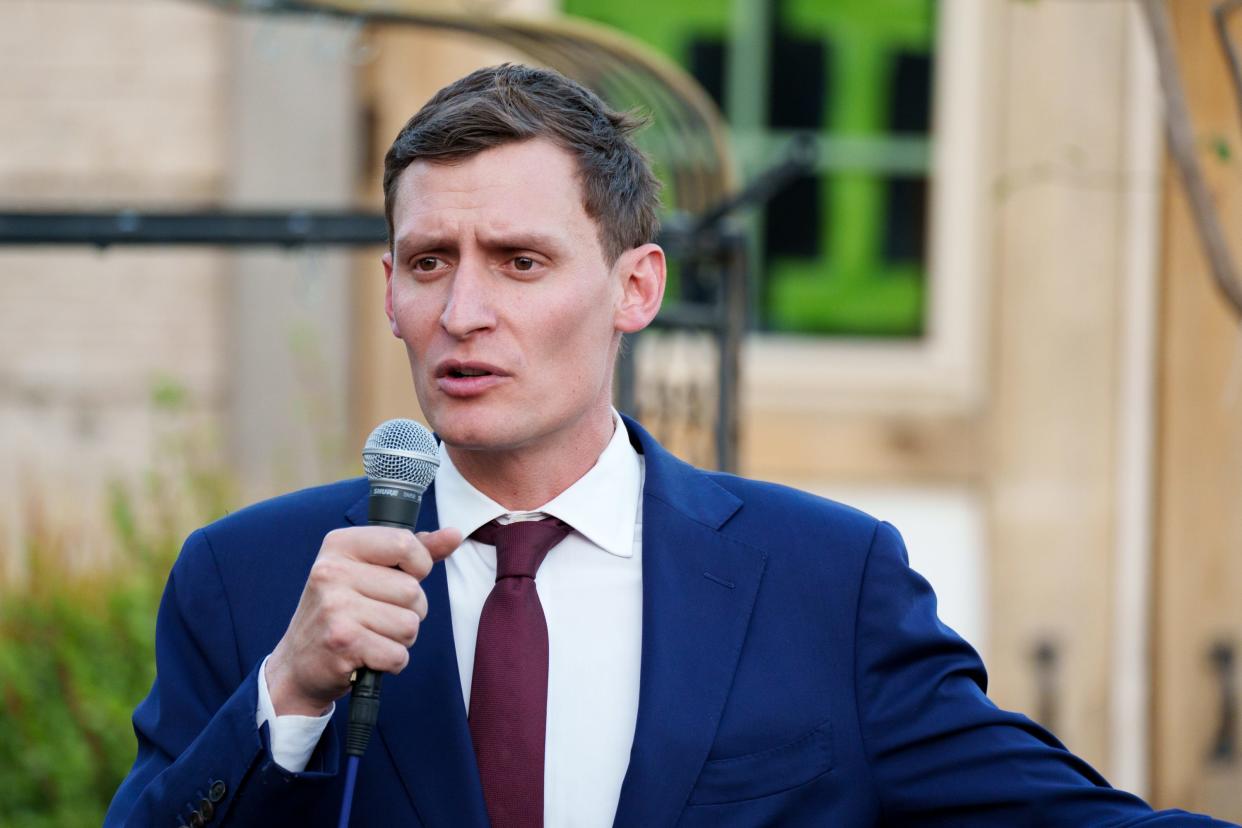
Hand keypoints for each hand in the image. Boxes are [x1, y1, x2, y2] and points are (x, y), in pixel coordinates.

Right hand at [265, 525, 462, 715]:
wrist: (298, 665)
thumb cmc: (342, 612)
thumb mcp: (368, 571)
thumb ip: (413, 552)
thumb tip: (455, 534)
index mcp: (339, 545)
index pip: (404, 542)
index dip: (418, 566)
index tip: (403, 577)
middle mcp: (332, 572)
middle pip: (413, 591)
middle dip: (409, 611)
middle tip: (377, 617)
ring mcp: (335, 607)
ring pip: (410, 624)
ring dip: (400, 638)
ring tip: (371, 636)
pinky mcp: (342, 643)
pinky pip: (398, 654)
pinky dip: (391, 662)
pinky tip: (368, 657)